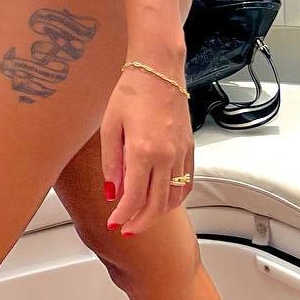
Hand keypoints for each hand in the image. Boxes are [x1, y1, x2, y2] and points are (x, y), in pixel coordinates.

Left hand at [102, 64, 193, 234]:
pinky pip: (187, 182)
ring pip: (175, 197)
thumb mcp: (110, 127)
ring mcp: (181, 152)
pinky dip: (176, 197)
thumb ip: (111, 163)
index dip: (124, 216)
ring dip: (160, 213)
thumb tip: (113, 192)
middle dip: (141, 222)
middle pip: (157, 205)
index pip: (135, 198)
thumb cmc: (131, 92)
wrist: (158, 70)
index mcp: (143, 152)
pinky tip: (164, 200)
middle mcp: (166, 156)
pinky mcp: (190, 147)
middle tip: (128, 229)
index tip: (114, 224)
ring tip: (143, 217)